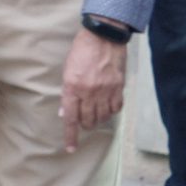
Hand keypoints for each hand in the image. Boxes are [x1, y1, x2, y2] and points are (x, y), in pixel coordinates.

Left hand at [58, 27, 127, 151]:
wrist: (103, 37)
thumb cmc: (81, 52)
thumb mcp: (67, 71)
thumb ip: (67, 93)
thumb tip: (66, 112)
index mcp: (72, 87)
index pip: (71, 118)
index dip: (70, 135)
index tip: (71, 148)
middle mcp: (89, 92)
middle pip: (88, 120)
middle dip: (84, 126)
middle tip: (83, 123)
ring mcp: (106, 90)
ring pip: (102, 117)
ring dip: (97, 120)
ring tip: (94, 116)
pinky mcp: (119, 87)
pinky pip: (116, 108)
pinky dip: (111, 112)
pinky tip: (107, 109)